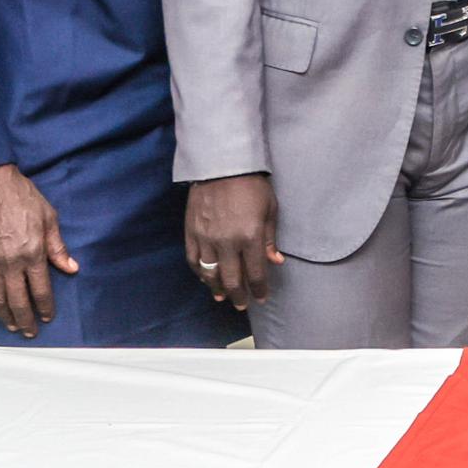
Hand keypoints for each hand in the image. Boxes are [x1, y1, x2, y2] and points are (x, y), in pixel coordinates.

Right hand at [0, 164, 73, 337]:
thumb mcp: (48, 218)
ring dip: (5, 314)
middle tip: (29, 333)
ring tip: (12, 325)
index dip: (45, 306)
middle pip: (18, 300)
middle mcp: (10, 262)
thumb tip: (71, 268)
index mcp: (32, 253)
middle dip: (25, 319)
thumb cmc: (22, 196)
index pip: (41, 290)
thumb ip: (58, 247)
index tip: (47, 317)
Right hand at [186, 173, 281, 309]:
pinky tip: (206, 279)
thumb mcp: (270, 209)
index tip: (261, 297)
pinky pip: (193, 260)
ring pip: (210, 274)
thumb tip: (276, 262)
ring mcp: (206, 238)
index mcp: (250, 237)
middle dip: (239, 295)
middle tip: (242, 303)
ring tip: (223, 296)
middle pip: (232, 280)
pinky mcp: (191, 232)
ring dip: (217, 289)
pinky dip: (200, 273)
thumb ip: (270, 239)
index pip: (256, 274)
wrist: (221, 163)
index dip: (259, 290)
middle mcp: (227, 242)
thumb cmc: (252, 184)